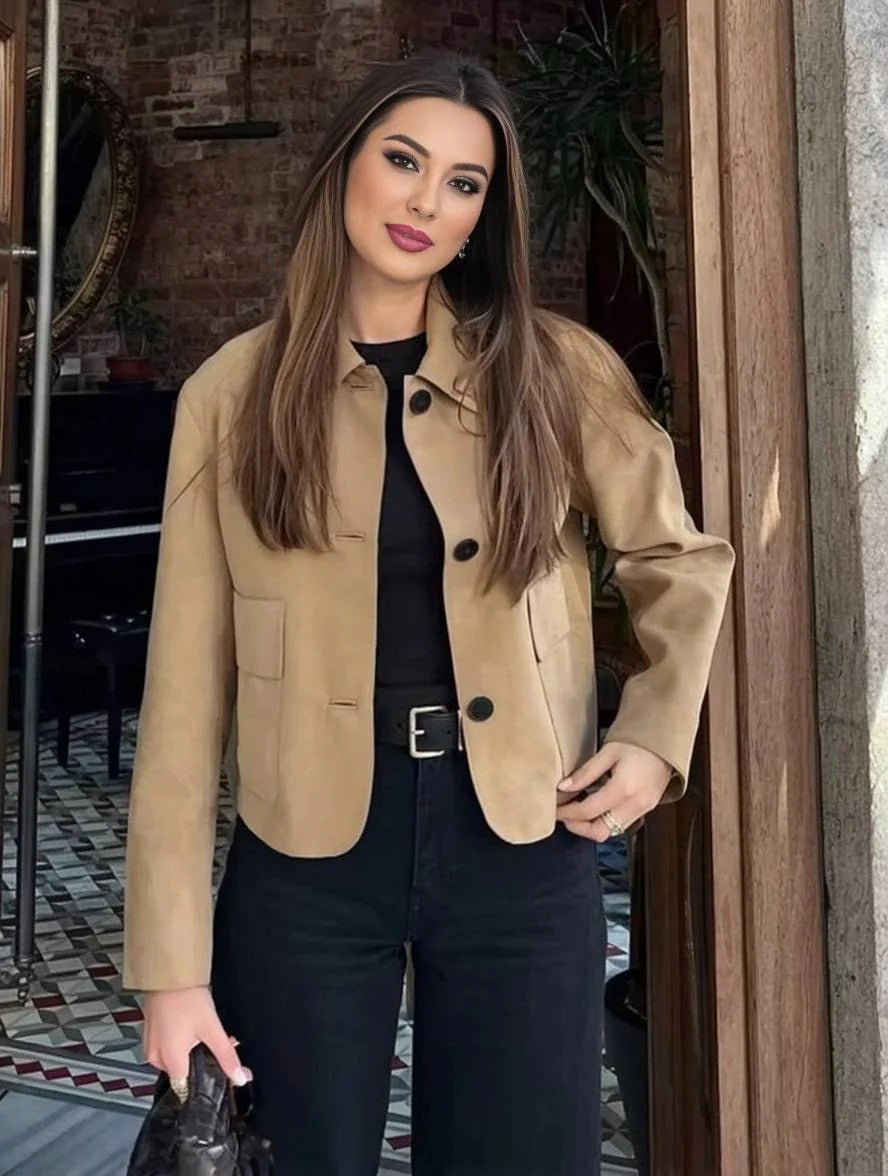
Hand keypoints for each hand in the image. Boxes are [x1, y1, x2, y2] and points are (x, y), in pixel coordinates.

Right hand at [143, 986, 251, 1095]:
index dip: (205, 1081)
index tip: (218, 1072)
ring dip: (193, 1050)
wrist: (169, 974)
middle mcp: (156, 1057)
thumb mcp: (212, 1029)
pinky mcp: (151, 1034)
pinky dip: (182, 1041)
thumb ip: (226, 1057)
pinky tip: (193, 1027)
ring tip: (206, 1031)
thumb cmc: (187, 998)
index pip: (186, 1088)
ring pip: (176, 1058)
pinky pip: (168, 1046)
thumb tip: (239, 1078)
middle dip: (202, 1061)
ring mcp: (151, 1045)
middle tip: (217, 1043)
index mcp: (170, 1060)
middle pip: (183, 1072)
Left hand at [556, 741, 673, 841]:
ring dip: (590, 825)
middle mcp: (635, 804)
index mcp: (623, 788)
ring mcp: (643, 809)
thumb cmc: (638, 741)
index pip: (587, 811)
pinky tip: (595, 806)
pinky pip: (621, 824)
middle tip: (564, 814)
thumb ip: (585, 772)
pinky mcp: (646, 809)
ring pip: (611, 832)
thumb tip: (563, 787)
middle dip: (577, 826)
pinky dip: (604, 820)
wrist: (666, 740)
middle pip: (600, 832)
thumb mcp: (607, 752)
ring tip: (576, 809)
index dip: (567, 812)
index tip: (554, 808)